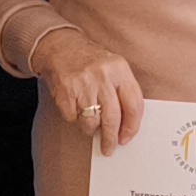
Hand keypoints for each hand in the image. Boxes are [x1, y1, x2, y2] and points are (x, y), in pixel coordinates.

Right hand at [32, 25, 145, 153]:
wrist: (61, 47)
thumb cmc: (92, 63)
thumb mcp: (114, 69)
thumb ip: (122, 93)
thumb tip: (126, 127)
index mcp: (120, 69)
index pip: (134, 105)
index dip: (131, 127)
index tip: (126, 138)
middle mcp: (103, 75)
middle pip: (112, 117)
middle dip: (110, 138)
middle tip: (109, 148)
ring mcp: (83, 83)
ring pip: (91, 121)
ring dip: (91, 129)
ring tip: (90, 125)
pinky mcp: (65, 90)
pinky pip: (72, 117)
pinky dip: (74, 119)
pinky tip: (75, 109)